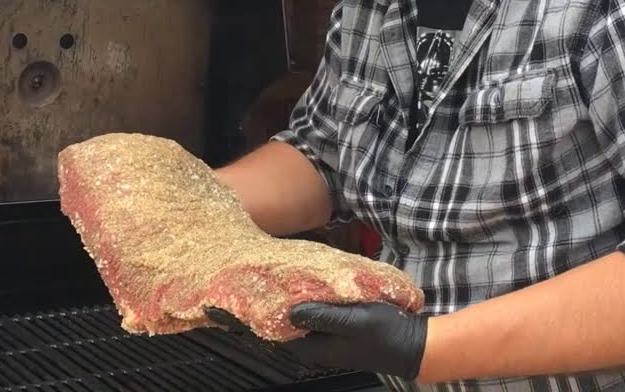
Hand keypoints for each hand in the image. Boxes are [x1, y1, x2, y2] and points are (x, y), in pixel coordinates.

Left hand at [206, 302, 427, 379]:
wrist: (411, 344)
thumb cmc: (384, 334)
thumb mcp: (354, 321)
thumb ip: (321, 317)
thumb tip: (288, 311)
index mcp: (307, 345)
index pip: (261, 332)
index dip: (237, 318)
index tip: (213, 302)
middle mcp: (306, 342)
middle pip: (265, 323)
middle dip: (244, 306)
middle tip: (220, 282)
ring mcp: (315, 333)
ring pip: (279, 316)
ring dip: (260, 300)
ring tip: (239, 279)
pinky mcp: (326, 323)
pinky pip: (296, 310)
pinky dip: (282, 296)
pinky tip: (277, 282)